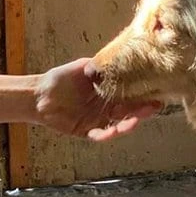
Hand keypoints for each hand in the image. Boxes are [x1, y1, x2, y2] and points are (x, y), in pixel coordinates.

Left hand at [35, 58, 160, 140]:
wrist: (39, 95)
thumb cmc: (59, 79)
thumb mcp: (82, 67)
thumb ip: (100, 67)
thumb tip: (118, 61)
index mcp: (107, 93)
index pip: (130, 95)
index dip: (143, 96)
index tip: (156, 94)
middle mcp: (105, 108)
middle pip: (128, 112)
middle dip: (141, 112)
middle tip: (153, 108)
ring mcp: (97, 121)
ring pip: (116, 126)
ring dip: (126, 126)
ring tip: (133, 122)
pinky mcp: (85, 132)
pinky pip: (98, 135)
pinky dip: (104, 135)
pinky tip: (111, 133)